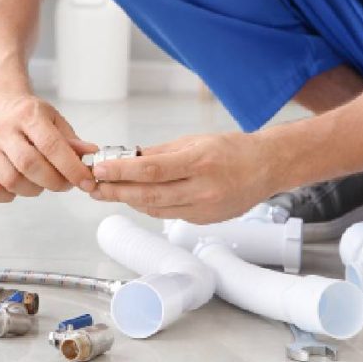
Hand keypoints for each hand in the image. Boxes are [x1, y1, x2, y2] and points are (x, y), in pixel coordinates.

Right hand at [0, 92, 98, 202]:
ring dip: (33, 189)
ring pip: (11, 180)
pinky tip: (19, 185)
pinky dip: (9, 195)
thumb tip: (91, 156)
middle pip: (29, 165)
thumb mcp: (54, 119)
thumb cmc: (27, 115)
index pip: (51, 145)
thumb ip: (72, 140)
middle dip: (54, 181)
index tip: (86, 181)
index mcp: (27, 115)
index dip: (71, 168)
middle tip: (65, 184)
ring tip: (42, 181)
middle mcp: (3, 130)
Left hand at [91, 132, 277, 223]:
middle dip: (117, 192)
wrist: (266, 167)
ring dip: (130, 201)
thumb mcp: (195, 141)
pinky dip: (151, 206)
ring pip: (156, 209)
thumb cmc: (233, 150)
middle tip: (96, 187)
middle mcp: (202, 188)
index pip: (151, 170)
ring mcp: (204, 208)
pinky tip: (138, 198)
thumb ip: (160, 152)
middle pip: (149, 195)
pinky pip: (170, 214)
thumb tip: (130, 157)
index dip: (122, 172)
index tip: (102, 170)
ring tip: (110, 193)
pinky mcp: (205, 220)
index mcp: (198, 162)